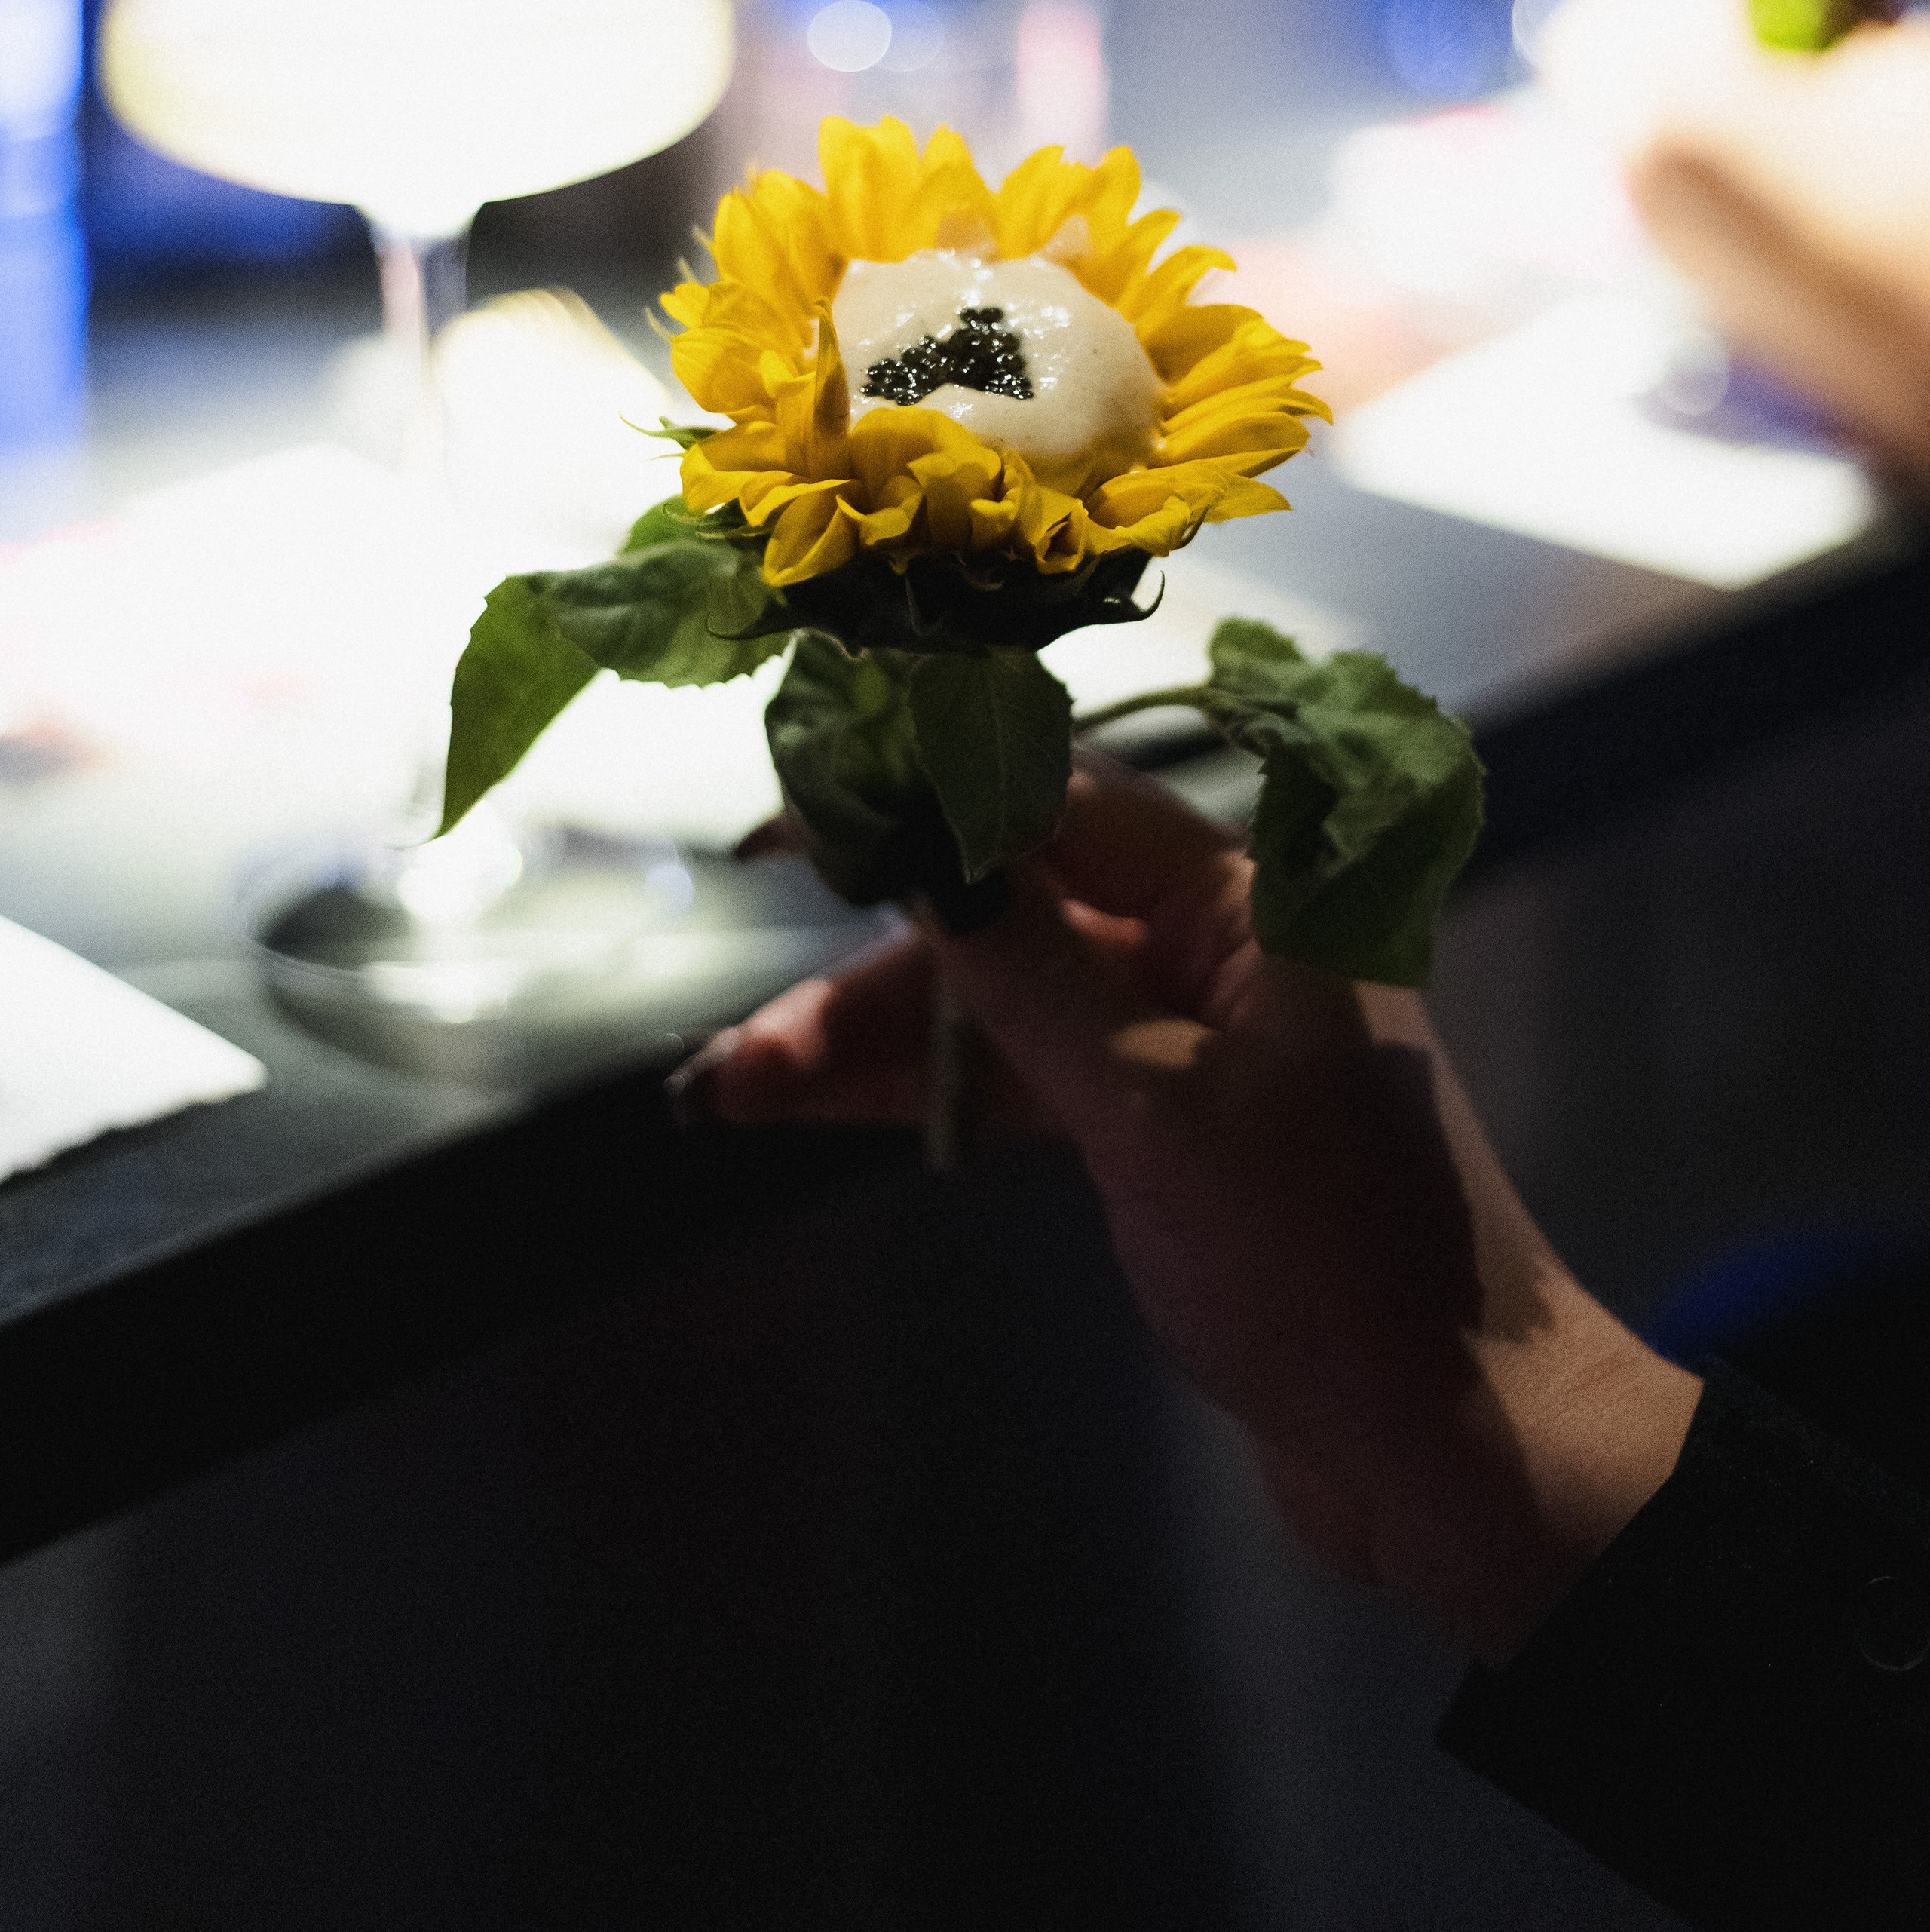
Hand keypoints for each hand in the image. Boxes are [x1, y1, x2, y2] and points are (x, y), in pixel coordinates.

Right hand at [675, 761, 1699, 1660]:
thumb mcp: (1156, 1110)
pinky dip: (934, 1100)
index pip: (1060, 807)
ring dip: (876, 1048)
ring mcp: (1194, 1046)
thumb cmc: (1323, 1262)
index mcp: (1253, 903)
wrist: (1450, 1449)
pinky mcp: (1169, 1137)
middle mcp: (1222, 950)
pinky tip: (815, 1111)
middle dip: (875, 977)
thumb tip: (921, 840)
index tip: (796, 824)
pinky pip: (1028, 1086)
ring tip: (728, 1093)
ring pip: (1004, 1010)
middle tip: (738, 1035)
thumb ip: (1029, 976)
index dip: (923, 804)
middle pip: (1014, 918)